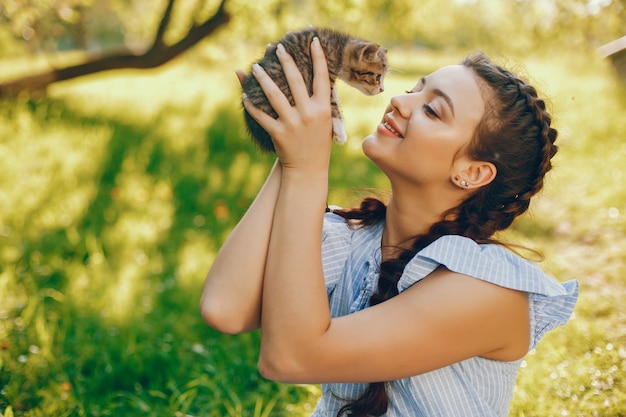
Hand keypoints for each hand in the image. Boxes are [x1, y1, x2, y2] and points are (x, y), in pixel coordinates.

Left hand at [243, 38, 332, 174]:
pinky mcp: (279, 133)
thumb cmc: (317, 144)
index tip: (312, 40)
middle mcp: (309, 114)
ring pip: (275, 95)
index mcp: (323, 109)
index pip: (322, 77)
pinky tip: (244, 95)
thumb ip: (317, 101)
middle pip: (295, 81)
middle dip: (286, 61)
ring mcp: (293, 123)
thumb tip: (312, 80)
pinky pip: (262, 116)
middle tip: (277, 48)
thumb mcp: (324, 122)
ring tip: (255, 67)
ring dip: (263, 79)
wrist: (308, 169)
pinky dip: (252, 106)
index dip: (318, 57)